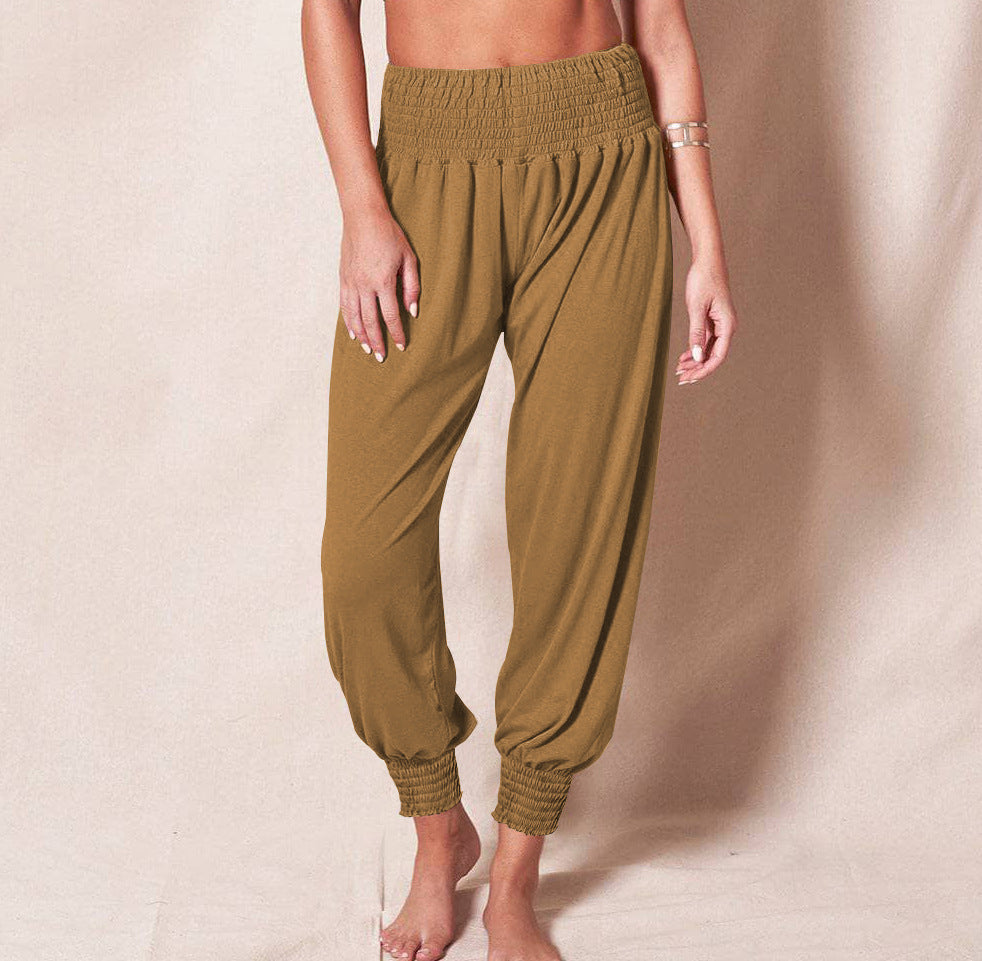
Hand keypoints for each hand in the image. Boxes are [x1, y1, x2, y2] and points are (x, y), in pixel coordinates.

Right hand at [339, 206, 419, 361]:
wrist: (363, 216)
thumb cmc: (389, 235)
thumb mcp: (409, 258)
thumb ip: (412, 287)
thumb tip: (413, 312)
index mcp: (383, 281)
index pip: (391, 316)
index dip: (397, 333)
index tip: (401, 346)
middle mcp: (365, 285)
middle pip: (371, 321)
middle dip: (377, 341)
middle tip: (382, 357)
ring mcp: (351, 282)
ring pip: (355, 317)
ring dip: (362, 336)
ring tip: (368, 350)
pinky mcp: (343, 278)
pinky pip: (344, 306)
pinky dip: (348, 322)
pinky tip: (353, 333)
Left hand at [675, 257, 737, 384]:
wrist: (707, 261)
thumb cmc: (703, 280)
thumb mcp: (696, 308)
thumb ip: (697, 333)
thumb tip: (697, 357)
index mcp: (728, 326)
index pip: (718, 357)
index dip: (704, 370)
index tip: (690, 378)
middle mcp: (727, 328)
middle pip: (713, 356)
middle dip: (697, 369)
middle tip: (681, 379)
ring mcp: (720, 325)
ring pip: (709, 350)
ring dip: (695, 361)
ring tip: (679, 370)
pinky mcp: (713, 321)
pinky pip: (706, 341)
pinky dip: (694, 350)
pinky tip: (683, 358)